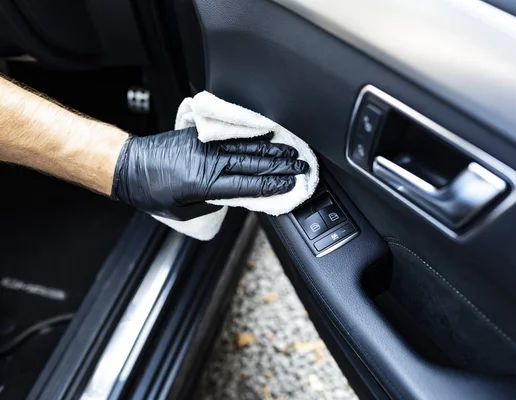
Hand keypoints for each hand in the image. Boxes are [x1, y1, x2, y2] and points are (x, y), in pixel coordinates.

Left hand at [111, 127, 308, 219]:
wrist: (129, 167)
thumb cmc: (153, 193)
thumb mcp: (185, 210)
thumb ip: (213, 203)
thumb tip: (234, 197)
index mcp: (206, 185)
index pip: (249, 185)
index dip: (273, 184)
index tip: (290, 184)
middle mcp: (209, 163)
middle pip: (254, 164)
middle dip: (281, 166)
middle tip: (301, 166)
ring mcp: (205, 146)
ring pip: (246, 148)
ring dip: (272, 149)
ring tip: (291, 151)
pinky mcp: (200, 136)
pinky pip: (232, 136)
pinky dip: (251, 136)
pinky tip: (267, 134)